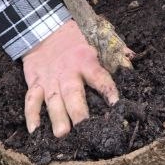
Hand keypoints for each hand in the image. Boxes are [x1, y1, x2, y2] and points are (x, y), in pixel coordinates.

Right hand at [22, 21, 119, 136]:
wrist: (44, 30)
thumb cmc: (75, 40)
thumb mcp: (96, 40)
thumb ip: (115, 51)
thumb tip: (133, 57)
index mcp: (86, 61)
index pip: (99, 77)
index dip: (107, 89)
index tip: (116, 104)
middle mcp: (67, 73)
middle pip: (73, 93)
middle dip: (78, 111)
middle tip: (84, 128)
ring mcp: (50, 79)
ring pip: (52, 100)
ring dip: (57, 117)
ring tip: (62, 134)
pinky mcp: (35, 83)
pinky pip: (31, 99)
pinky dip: (31, 115)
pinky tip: (34, 131)